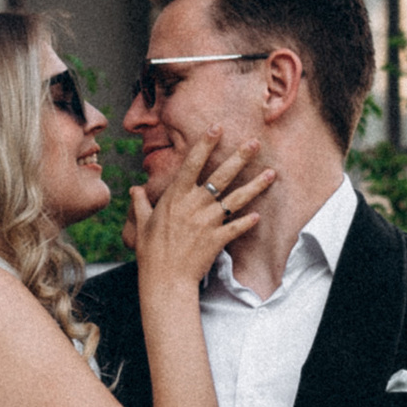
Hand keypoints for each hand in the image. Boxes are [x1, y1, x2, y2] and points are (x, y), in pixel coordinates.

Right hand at [127, 141, 272, 291]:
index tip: (217, 127)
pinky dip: (248, 221)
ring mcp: (208, 222)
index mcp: (175, 197)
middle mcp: (194, 205)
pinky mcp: (218, 239)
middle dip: (239, 157)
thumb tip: (135, 189)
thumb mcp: (141, 223)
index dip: (205, 144)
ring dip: (255, 185)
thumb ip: (140, 203)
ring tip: (271, 173)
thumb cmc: (151, 251)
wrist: (165, 279)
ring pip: (236, 199)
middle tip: (254, 142)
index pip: (192, 163)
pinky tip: (259, 215)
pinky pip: (237, 227)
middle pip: (221, 176)